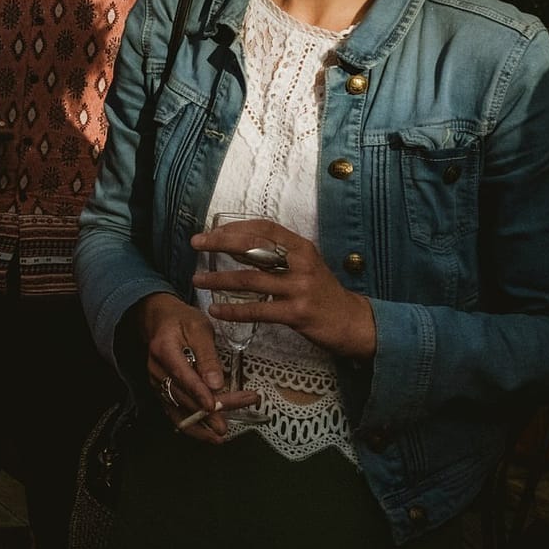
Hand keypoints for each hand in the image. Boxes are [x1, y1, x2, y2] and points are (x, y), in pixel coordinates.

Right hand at [134, 292, 258, 443]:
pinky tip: (208, 435)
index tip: (213, 406)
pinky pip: (175, 413)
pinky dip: (192, 426)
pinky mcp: (162, 392)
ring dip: (202, 423)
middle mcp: (156, 370)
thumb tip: (216, 383)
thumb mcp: (199, 328)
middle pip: (184, 396)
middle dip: (210, 410)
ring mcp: (157, 383)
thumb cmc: (181, 321)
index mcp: (164, 350)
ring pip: (179, 409)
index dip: (198, 393)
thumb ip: (208, 355)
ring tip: (222, 435)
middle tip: (231, 420)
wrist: (159, 320)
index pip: (182, 376)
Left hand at [191, 218, 376, 359]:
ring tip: (197, 279)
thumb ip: (277, 254)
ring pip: (249, 280)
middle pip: (252, 247)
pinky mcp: (297, 313)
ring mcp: (300, 288)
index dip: (236, 226)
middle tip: (196, 243)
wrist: (353, 322)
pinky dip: (233, 310)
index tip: (212, 231)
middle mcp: (301, 263)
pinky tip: (216, 310)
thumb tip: (234, 244)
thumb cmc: (322, 291)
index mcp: (302, 247)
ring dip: (218, 279)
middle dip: (219, 243)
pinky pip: (257, 310)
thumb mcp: (305, 265)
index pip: (264, 227)